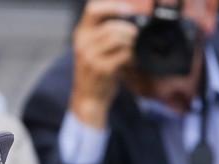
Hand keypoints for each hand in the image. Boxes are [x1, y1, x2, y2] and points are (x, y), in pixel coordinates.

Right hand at [70, 0, 137, 128]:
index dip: (111, 6)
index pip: (92, 10)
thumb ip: (104, 34)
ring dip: (132, 43)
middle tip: (137, 37)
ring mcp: (91, 57)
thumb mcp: (92, 50)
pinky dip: (133, 56)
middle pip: (111, 26)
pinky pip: (123, 55)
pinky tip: (134, 61)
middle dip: (129, 30)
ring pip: (118, 39)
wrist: (87, 99)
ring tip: (135, 49)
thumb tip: (129, 20)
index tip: (127, 9)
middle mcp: (83, 44)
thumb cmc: (94, 73)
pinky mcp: (102, 69)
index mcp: (80, 35)